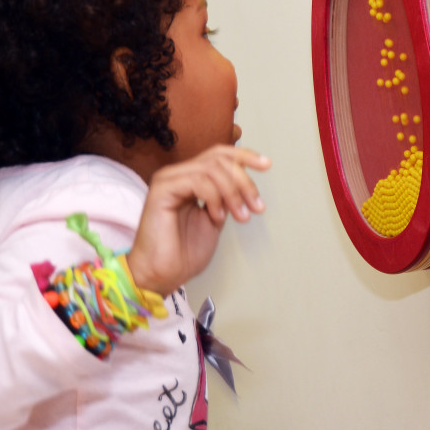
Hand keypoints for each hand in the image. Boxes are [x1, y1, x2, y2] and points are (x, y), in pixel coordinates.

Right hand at [125, 145, 270, 293]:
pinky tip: (217, 216)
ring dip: (233, 193)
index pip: (219, 154)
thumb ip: (227, 198)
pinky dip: (215, 197)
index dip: (245, 156)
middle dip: (244, 181)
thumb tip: (246, 184)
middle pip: (219, 159)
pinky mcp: (162, 190)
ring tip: (240, 216)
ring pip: (211, 168)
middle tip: (256, 206)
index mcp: (189, 178)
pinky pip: (198, 181)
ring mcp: (168, 180)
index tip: (267, 165)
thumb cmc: (184, 252)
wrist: (163, 274)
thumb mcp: (216, 218)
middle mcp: (178, 174)